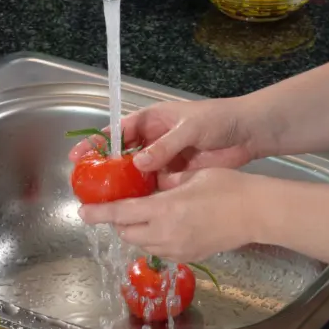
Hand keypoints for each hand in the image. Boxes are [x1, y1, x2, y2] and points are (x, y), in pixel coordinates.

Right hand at [68, 97, 275, 184]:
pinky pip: (153, 187)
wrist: (249, 133)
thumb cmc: (219, 120)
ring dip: (121, 186)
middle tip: (85, 184)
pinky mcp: (175, 175)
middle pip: (121, 156)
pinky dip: (142, 196)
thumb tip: (137, 163)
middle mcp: (153, 140)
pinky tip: (131, 208)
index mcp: (152, 120)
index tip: (78, 155)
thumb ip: (164, 146)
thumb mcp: (190, 128)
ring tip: (103, 201)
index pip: (117, 131)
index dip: (97, 143)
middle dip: (103, 169)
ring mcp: (164, 159)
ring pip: (135, 174)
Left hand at [77, 168, 269, 261]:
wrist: (257, 213)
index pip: (119, 214)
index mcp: (163, 209)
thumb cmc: (228, 187)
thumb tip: (150, 181)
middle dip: (118, 221)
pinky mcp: (188, 257)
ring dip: (136, 231)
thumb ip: (165, 182)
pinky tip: (164, 226)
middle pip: (126, 232)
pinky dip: (153, 240)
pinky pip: (160, 251)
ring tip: (143, 216)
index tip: (82, 212)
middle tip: (119, 207)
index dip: (98, 214)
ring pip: (141, 244)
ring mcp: (177, 248)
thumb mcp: (191, 176)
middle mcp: (165, 233)